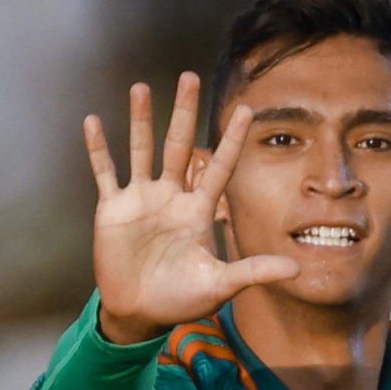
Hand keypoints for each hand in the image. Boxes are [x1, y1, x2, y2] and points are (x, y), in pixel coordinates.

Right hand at [85, 73, 298, 343]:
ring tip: (142, 87)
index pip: (220, 167)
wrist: (141, 313)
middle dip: (184, 112)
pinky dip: (98, 149)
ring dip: (141, 120)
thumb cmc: (182, 299)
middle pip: (180, 146)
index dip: (232, 140)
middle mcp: (171, 197)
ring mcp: (141, 200)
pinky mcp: (113, 209)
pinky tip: (93, 121)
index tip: (247, 109)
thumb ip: (255, 271)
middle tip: (190, 76)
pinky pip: (105, 173)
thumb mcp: (221, 284)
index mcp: (199, 210)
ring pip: (142, 150)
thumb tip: (298, 268)